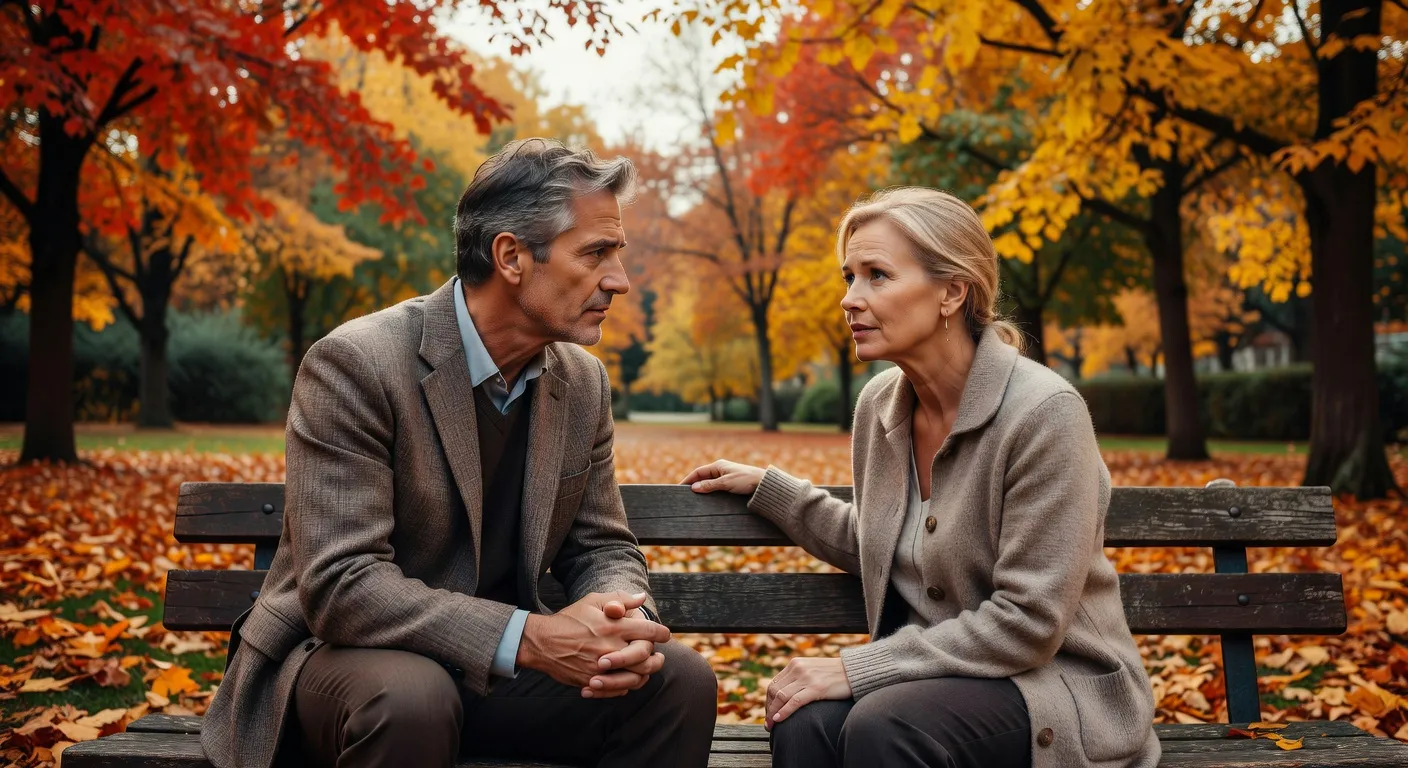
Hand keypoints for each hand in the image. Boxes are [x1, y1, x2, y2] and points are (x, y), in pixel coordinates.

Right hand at [518, 592, 670, 692]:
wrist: (542, 642)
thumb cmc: (570, 619)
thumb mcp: (593, 601)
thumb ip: (620, 599)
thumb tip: (642, 598)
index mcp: (614, 626)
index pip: (649, 631)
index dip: (661, 632)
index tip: (665, 634)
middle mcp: (611, 648)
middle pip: (647, 658)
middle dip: (657, 657)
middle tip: (658, 655)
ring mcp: (602, 668)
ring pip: (636, 678)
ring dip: (644, 674)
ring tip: (645, 669)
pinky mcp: (593, 682)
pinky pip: (618, 690)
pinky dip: (626, 686)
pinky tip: (626, 679)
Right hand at [682, 460, 766, 495]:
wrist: (763, 484)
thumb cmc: (746, 480)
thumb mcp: (726, 483)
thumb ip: (709, 485)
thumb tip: (694, 488)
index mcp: (718, 466)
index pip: (698, 472)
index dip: (688, 479)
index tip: (679, 488)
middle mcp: (721, 469)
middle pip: (702, 477)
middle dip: (693, 485)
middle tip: (684, 495)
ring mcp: (726, 476)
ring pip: (709, 483)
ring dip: (702, 489)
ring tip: (693, 498)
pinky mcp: (731, 484)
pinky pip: (716, 487)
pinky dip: (710, 492)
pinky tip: (707, 499)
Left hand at [765, 657, 851, 729]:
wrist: (855, 671)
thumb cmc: (835, 675)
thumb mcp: (812, 671)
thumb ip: (799, 678)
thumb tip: (785, 696)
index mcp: (795, 664)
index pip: (774, 684)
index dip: (768, 701)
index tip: (769, 714)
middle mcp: (798, 668)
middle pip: (774, 691)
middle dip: (768, 709)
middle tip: (768, 723)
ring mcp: (807, 677)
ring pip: (781, 697)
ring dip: (773, 713)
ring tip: (772, 726)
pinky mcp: (816, 688)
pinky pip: (794, 702)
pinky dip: (784, 712)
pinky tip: (779, 720)